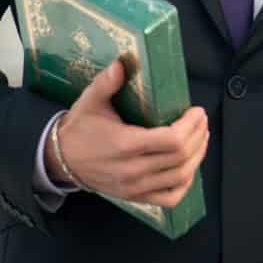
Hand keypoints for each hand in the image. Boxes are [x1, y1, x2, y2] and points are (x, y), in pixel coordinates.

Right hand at [48, 58, 208, 208]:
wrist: (61, 159)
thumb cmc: (80, 128)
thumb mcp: (90, 100)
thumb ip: (107, 82)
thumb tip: (122, 63)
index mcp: (125, 144)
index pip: (172, 140)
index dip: (190, 126)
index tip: (196, 111)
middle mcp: (132, 169)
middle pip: (181, 157)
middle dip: (198, 136)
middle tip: (201, 120)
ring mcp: (135, 187)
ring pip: (180, 177)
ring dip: (197, 156)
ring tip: (201, 137)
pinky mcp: (135, 197)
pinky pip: (170, 198)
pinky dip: (185, 184)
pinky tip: (189, 167)